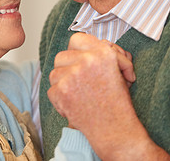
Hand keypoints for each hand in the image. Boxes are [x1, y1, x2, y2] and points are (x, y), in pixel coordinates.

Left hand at [47, 33, 169, 159]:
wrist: (115, 130)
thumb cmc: (118, 102)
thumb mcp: (118, 71)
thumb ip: (103, 54)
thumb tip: (94, 45)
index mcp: (102, 53)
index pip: (77, 39)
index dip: (77, 50)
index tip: (80, 59)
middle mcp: (86, 61)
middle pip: (62, 56)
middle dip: (68, 68)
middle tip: (79, 81)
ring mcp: (72, 75)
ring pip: (54, 73)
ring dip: (62, 83)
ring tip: (78, 94)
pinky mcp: (61, 91)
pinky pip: (51, 90)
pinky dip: (59, 99)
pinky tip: (73, 105)